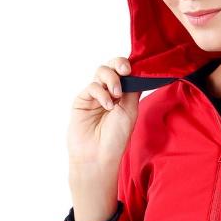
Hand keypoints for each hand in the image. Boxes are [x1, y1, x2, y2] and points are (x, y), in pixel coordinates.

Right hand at [67, 56, 141, 170]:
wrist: (98, 156)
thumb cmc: (116, 138)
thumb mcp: (130, 111)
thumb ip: (132, 90)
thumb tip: (138, 71)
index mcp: (124, 95)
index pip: (126, 73)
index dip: (129, 66)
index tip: (134, 69)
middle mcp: (109, 93)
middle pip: (112, 67)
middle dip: (119, 64)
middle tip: (125, 70)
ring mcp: (95, 96)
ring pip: (101, 72)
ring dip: (111, 79)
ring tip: (116, 94)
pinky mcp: (82, 100)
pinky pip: (92, 87)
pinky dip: (101, 93)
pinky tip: (107, 106)